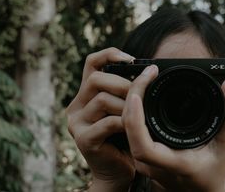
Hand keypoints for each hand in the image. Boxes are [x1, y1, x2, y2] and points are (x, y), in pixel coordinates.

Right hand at [66, 48, 135, 191]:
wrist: (117, 171)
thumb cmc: (124, 138)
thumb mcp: (124, 109)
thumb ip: (126, 91)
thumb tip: (148, 70)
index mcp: (86, 94)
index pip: (92, 62)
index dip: (110, 54)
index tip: (132, 59)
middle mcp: (77, 105)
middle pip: (96, 79)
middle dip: (123, 83)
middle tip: (141, 93)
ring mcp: (77, 123)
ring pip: (102, 99)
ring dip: (126, 105)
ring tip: (139, 114)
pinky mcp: (83, 139)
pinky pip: (107, 122)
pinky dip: (125, 122)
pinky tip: (133, 127)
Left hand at [122, 65, 224, 191]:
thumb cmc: (213, 171)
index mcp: (173, 163)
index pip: (143, 146)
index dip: (135, 121)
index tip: (137, 96)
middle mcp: (153, 164)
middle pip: (128, 130)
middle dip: (133, 97)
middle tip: (148, 73)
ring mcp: (144, 161)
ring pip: (126, 128)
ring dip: (131, 101)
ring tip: (145, 78)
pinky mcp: (141, 155)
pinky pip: (130, 130)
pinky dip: (134, 109)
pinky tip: (142, 93)